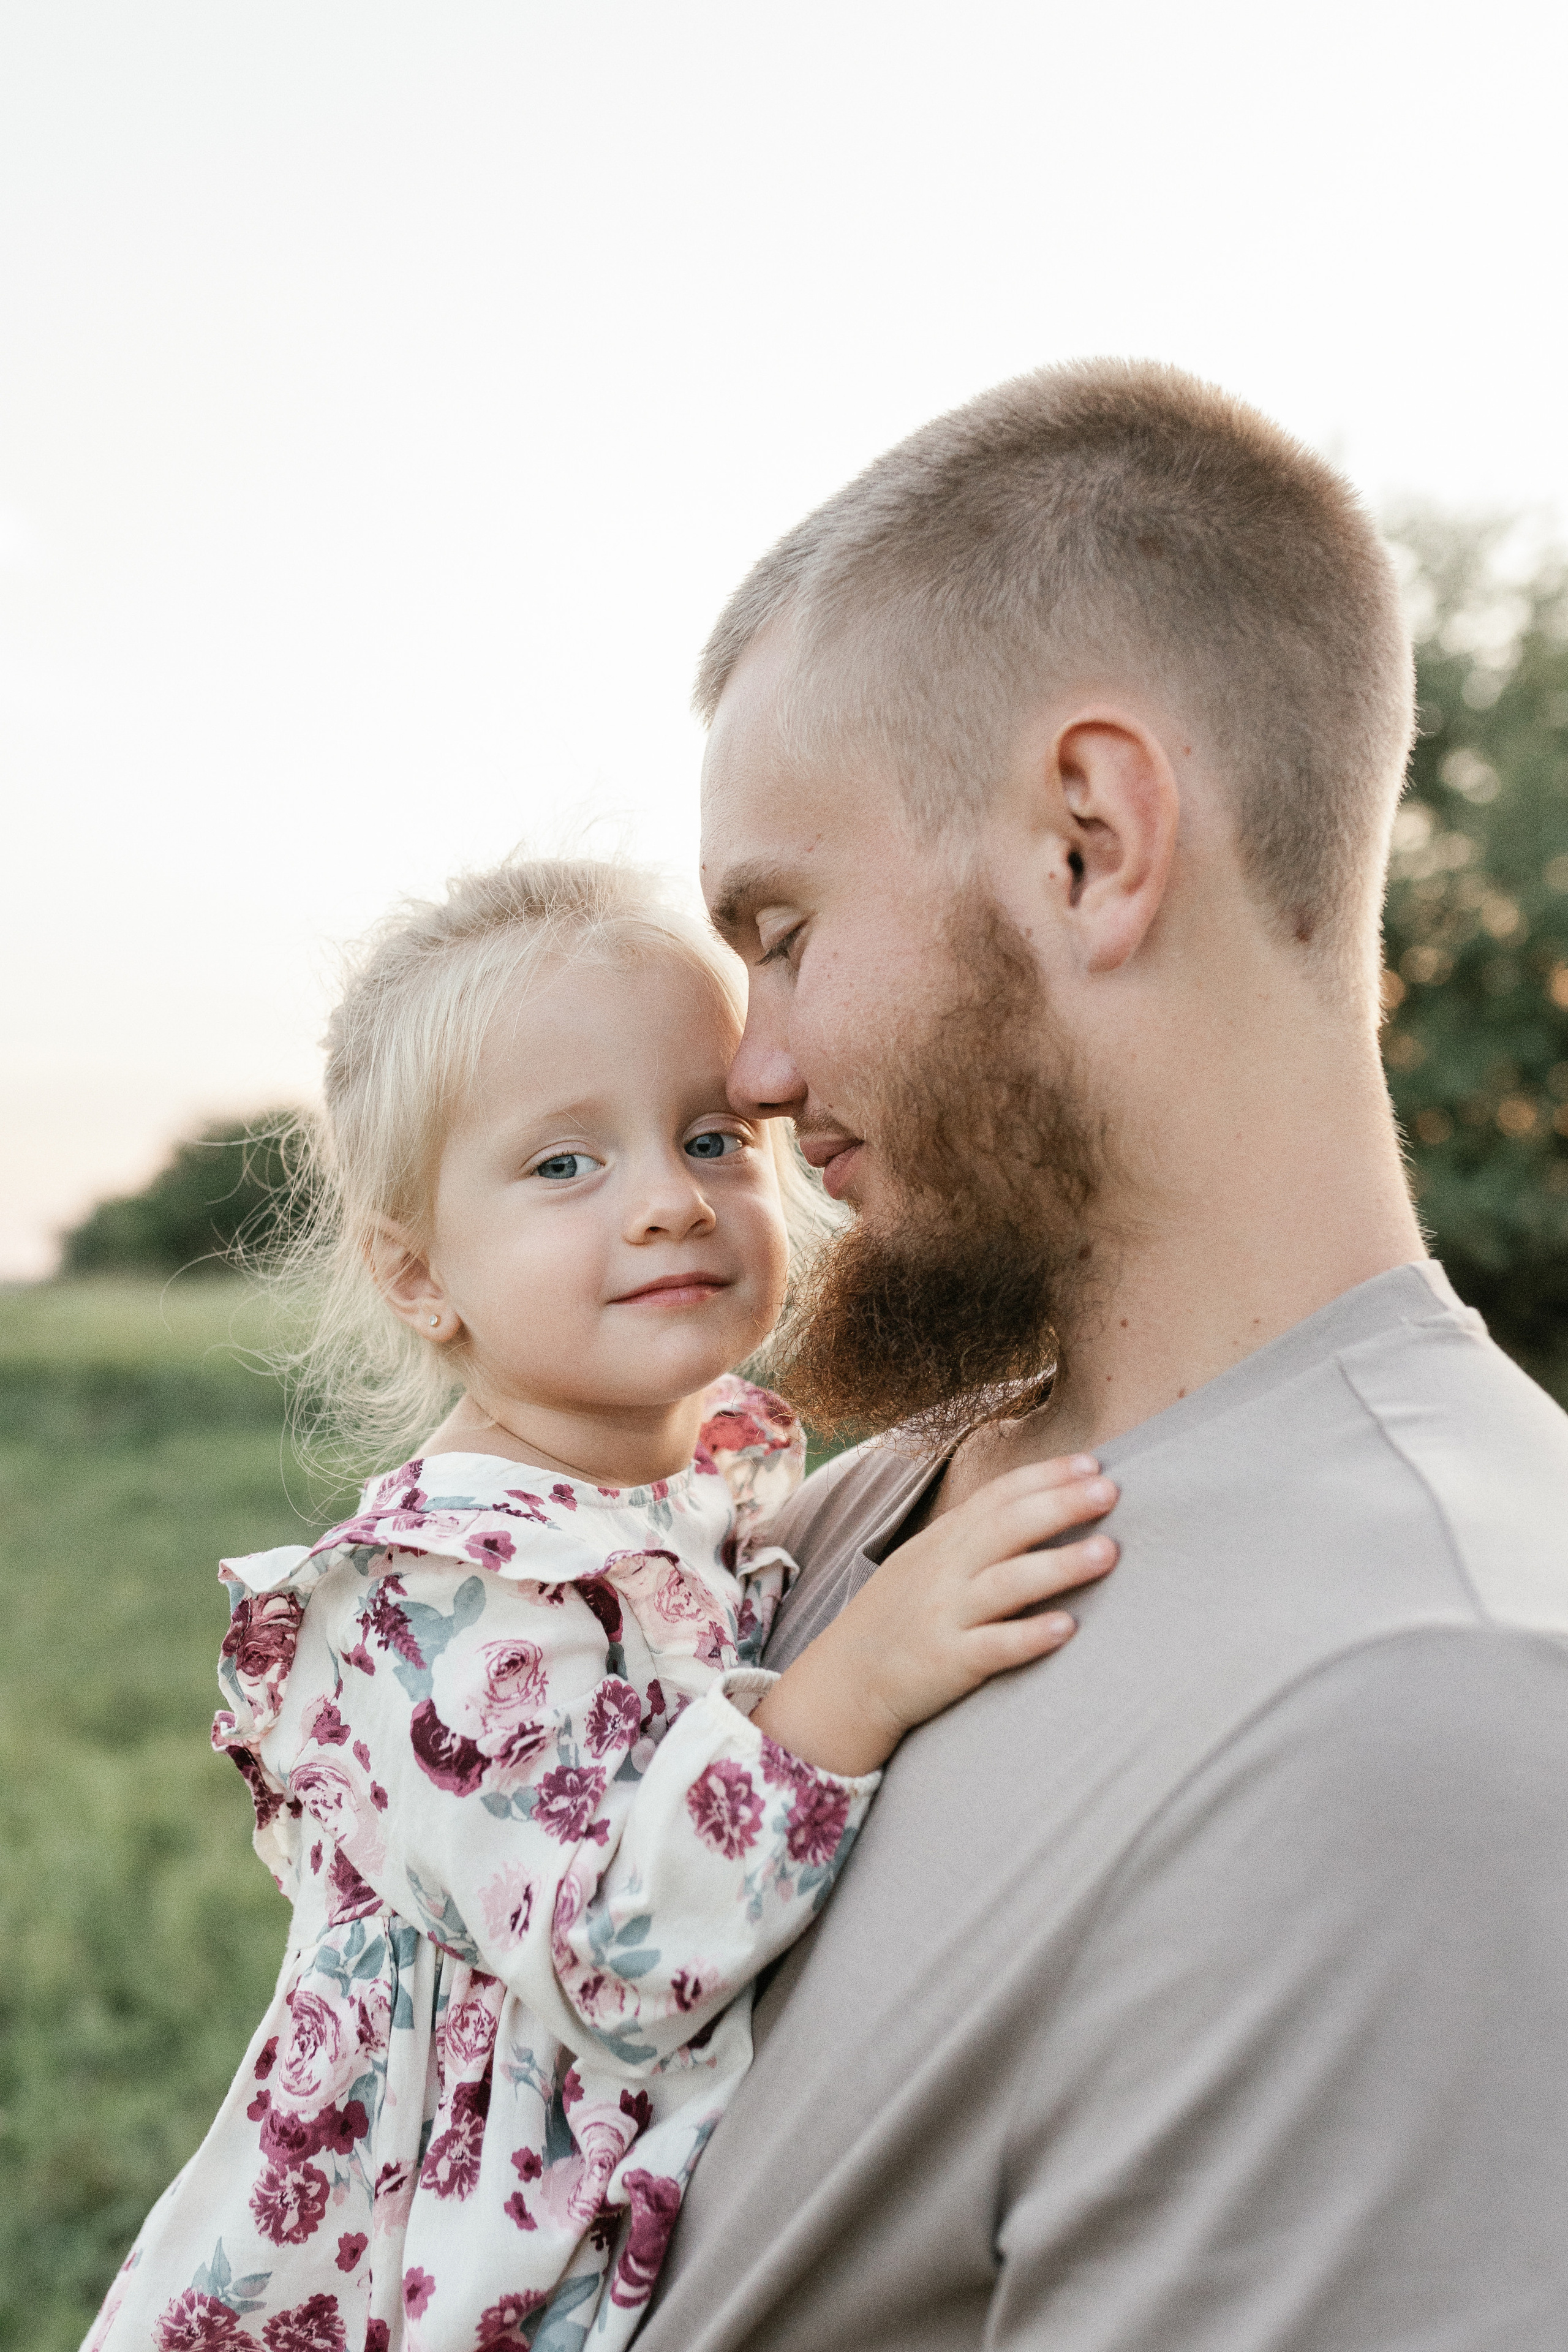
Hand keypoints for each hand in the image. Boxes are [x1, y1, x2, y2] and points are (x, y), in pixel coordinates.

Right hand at [751, 1455, 1116, 1776]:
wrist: (845, 1680)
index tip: (1093, 1463)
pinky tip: (1068, 1627)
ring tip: (1108, 1552)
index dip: (1045, 1476)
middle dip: (1060, 1505)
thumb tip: (1039, 1507)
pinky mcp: (947, 1662)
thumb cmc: (900, 1617)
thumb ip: (975, 1537)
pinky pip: (992, 1647)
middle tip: (1111, 1489)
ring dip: (1059, 1565)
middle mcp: (944, 1571)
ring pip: (1007, 1583)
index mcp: (943, 1542)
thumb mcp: (926, 1562)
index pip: (998, 1496)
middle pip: (1007, 1528)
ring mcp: (945, 1615)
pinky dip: (1030, 1636)